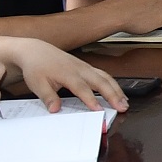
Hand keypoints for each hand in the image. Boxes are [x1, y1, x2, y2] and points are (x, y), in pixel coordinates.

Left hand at [1, 38, 126, 112]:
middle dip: (113, 95)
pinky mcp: (87, 67)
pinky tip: (118, 93)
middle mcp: (80, 69)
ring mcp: (85, 67)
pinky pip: (103, 75)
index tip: (99, 110)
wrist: (36, 51)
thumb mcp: (37, 84)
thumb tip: (55, 109)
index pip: (81, 88)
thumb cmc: (37, 67)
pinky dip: (113, 84)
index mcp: (67, 73)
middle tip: (122, 107)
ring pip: (106, 77)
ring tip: (125, 102)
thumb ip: (48, 97)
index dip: (91, 99)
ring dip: (117, 90)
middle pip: (101, 81)